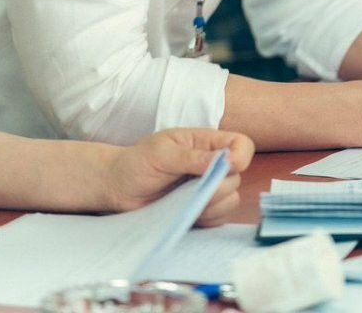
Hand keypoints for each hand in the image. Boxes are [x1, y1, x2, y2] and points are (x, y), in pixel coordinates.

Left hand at [105, 128, 253, 222]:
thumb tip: (222, 160)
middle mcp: (211, 164)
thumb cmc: (138, 162)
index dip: (241, 156)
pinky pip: (219, 218)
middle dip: (218, 186)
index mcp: (204, 142)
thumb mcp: (161, 152)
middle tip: (191, 187)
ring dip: (212, 204)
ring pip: (231, 199)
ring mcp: (207, 188)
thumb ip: (191, 157)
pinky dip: (207, 218)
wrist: (120, 187)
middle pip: (238, 177)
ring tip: (185, 200)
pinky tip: (186, 212)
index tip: (226, 167)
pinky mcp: (202, 210)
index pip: (241, 144)